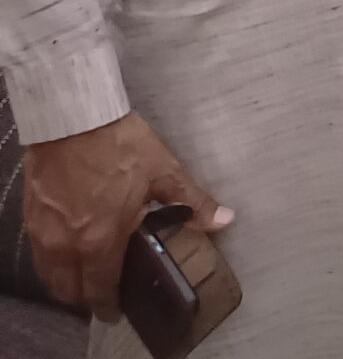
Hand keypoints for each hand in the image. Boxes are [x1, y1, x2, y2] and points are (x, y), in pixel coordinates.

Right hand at [25, 111, 231, 319]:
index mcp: (100, 240)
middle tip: (104, 295)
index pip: (101, 288)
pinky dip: (52, 263)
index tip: (117, 311)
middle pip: (69, 289)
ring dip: (66, 283)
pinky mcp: (30, 217)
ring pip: (50, 275)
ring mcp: (44, 233)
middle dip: (86, 297)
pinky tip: (67, 251)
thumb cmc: (119, 145)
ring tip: (86, 277)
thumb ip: (192, 203)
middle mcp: (67, 245)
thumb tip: (224, 220)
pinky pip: (39, 255)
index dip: (109, 304)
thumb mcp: (164, 171)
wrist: (74, 119)